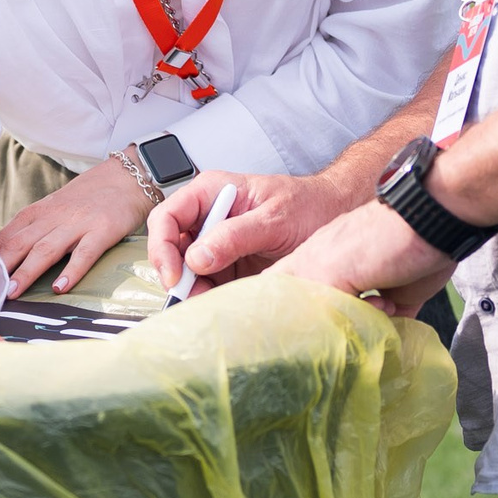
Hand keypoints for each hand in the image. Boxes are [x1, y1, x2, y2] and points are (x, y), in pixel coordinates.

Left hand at [0, 161, 154, 293]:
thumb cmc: (89, 197)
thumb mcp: (54, 207)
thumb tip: (4, 253)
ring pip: (46, 250)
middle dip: (2, 267)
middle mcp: (54, 218)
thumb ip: (33, 228)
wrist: (127, 176)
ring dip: (27, 272)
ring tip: (13, 292)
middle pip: (21, 243)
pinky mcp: (103, 231)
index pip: (7, 236)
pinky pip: (84, 254)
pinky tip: (60, 288)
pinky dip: (71, 271)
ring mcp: (79, 224)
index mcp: (39, 213)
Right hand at [146, 169, 370, 290]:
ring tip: (211, 303)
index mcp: (213, 192)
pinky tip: (221, 304)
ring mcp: (218, 242)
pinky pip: (208, 283)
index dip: (162, 247)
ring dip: (193, 289)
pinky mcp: (230, 265)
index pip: (168, 216)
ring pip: (187, 270)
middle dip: (176, 274)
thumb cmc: (309, 205)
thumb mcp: (275, 218)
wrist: (335, 217)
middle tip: (191, 296)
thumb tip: (197, 257)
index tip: (175, 275)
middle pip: (171, 247)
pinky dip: (209, 296)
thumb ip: (235, 235)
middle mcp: (209, 216)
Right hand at [269, 202, 455, 318]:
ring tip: (376, 316)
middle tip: (338, 329)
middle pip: (321, 310)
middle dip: (326, 326)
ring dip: (362, 328)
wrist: (433, 229)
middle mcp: (337, 274)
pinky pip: (388, 326)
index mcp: (314, 261)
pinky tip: (391, 326)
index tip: (278, 332)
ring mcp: (369, 286)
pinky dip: (389, 332)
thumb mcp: (330, 268)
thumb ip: (313, 300)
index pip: (283, 286)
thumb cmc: (376, 241)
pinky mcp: (399, 298)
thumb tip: (311, 334)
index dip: (277, 307)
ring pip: (354, 321)